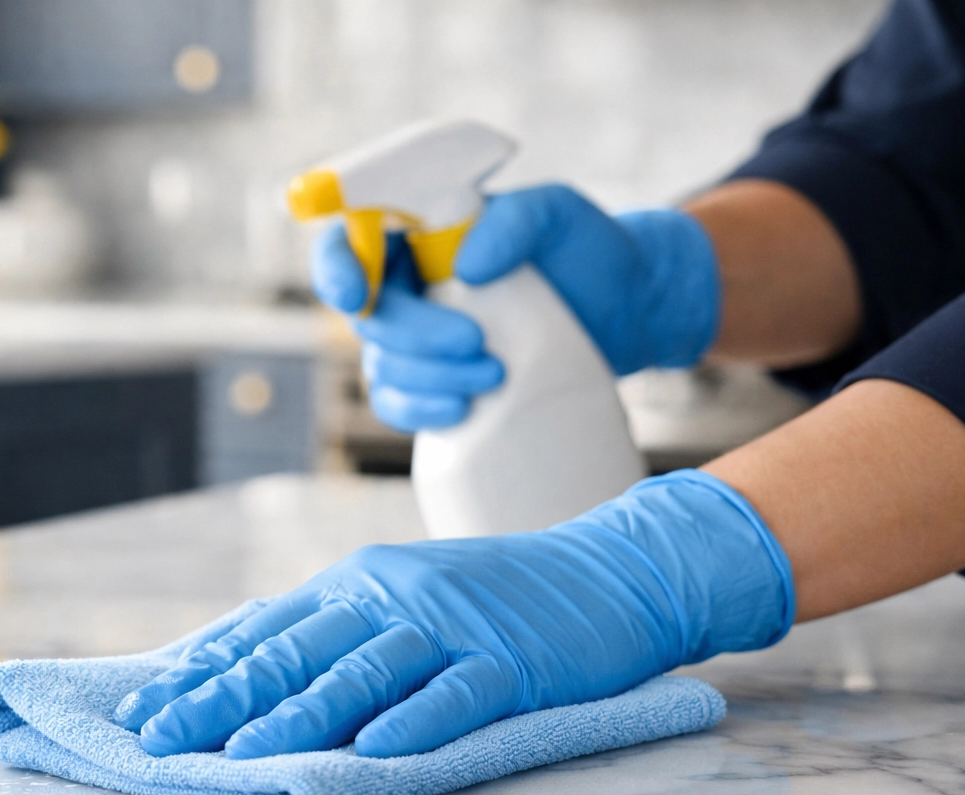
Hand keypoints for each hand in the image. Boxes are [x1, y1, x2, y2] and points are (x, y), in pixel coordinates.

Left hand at [114, 470, 791, 758]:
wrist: (609, 570)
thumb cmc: (493, 597)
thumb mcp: (402, 597)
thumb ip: (333, 628)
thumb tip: (244, 664)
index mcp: (361, 583)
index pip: (268, 628)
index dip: (205, 669)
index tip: (145, 708)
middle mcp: (396, 596)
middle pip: (302, 649)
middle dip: (225, 697)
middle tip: (162, 738)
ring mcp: (455, 627)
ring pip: (367, 670)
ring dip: (303, 713)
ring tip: (246, 752)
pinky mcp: (514, 661)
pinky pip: (461, 692)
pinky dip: (420, 718)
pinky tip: (380, 748)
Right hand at [312, 185, 722, 431]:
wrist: (628, 310)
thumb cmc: (588, 248)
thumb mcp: (560, 214)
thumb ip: (516, 220)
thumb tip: (466, 266)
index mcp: (418, 233)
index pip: (349, 242)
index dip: (336, 268)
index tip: (356, 294)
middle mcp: (409, 286)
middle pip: (369, 316)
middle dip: (412, 337)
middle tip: (475, 344)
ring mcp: (420, 340)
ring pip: (383, 366)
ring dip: (427, 378)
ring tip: (495, 376)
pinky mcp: (439, 382)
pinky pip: (400, 404)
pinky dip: (420, 411)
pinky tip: (459, 411)